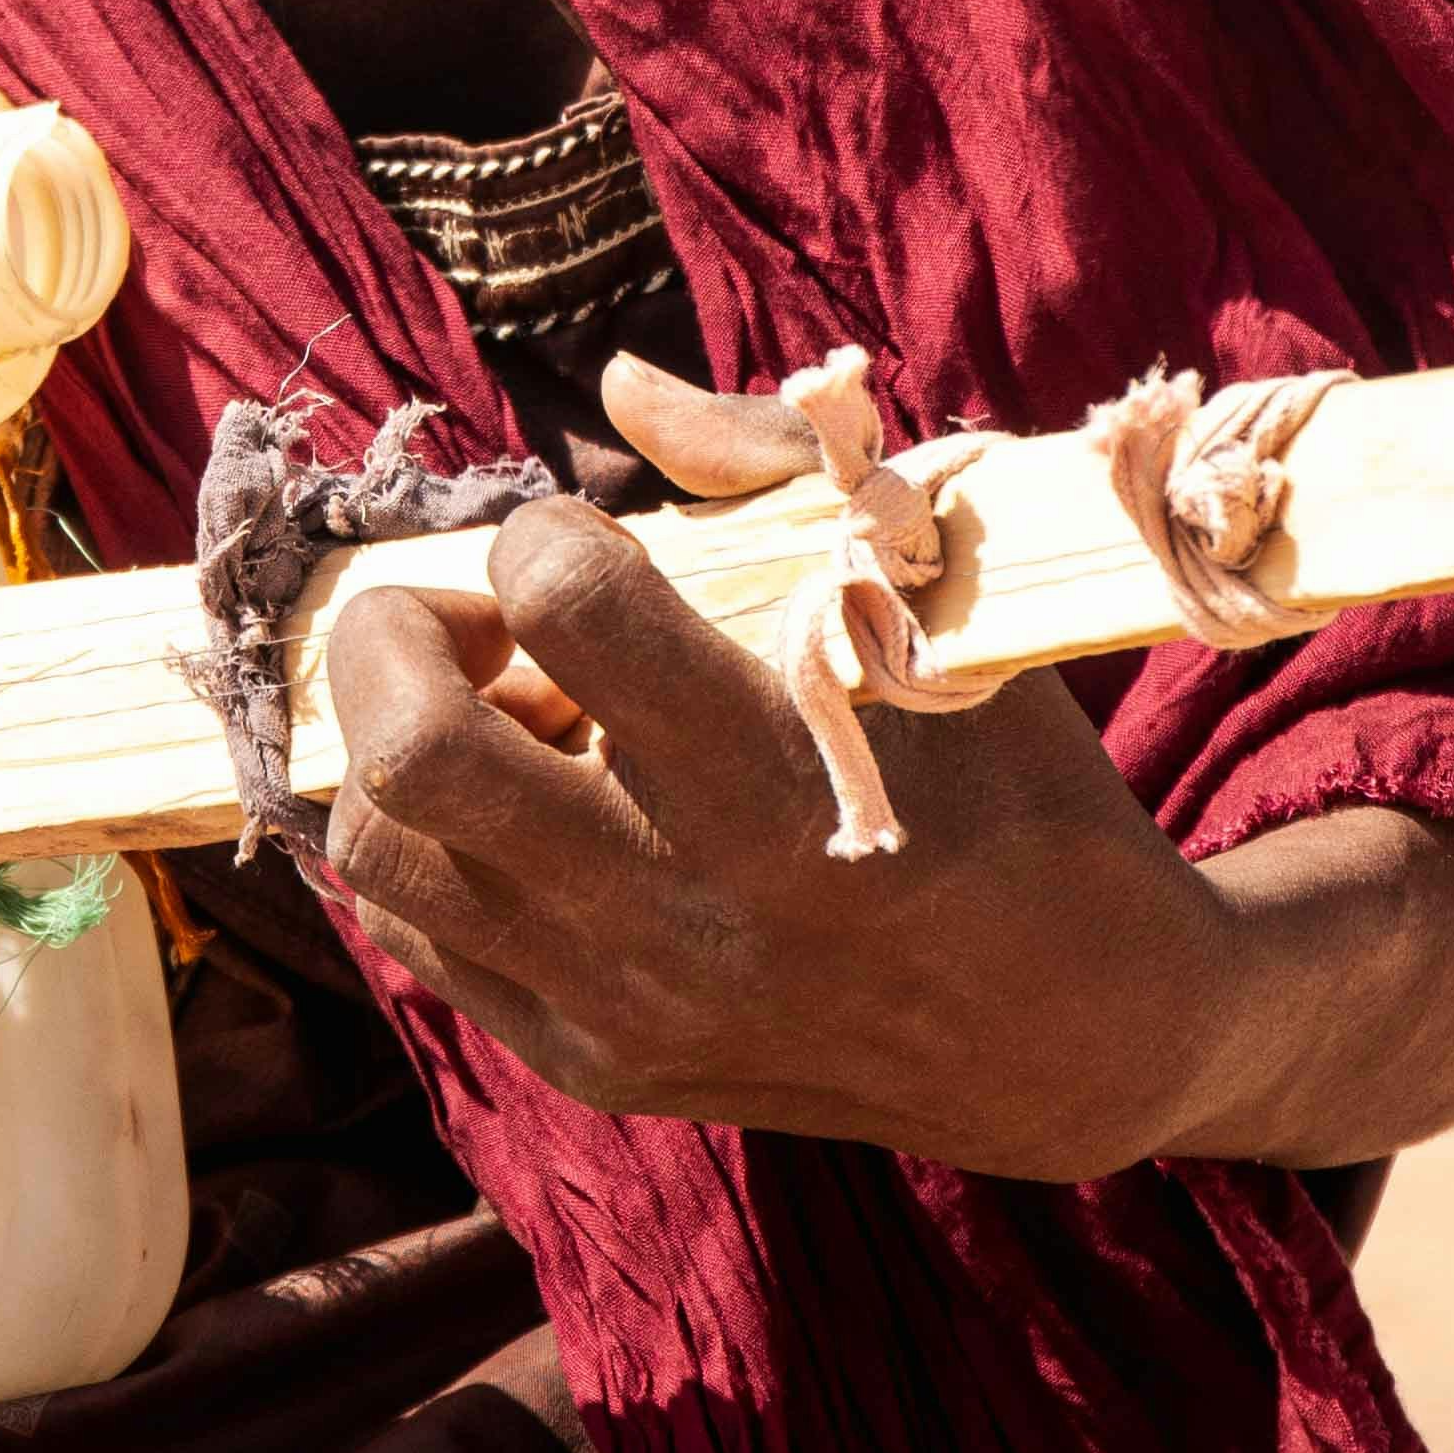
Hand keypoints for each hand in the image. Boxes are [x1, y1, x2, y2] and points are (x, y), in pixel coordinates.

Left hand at [317, 346, 1453, 1178]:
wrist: (1074, 1037)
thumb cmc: (1013, 785)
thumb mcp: (938, 606)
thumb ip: (774, 474)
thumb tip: (617, 387)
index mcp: (779, 776)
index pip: (561, 601)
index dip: (544, 530)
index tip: (584, 540)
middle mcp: (683, 910)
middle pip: (415, 751)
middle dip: (387, 633)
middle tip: (458, 607)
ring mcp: (625, 1006)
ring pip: (379, 853)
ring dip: (391, 745)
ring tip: (488, 705)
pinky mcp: (593, 1065)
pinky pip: (412, 941)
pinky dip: (416, 844)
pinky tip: (498, 794)